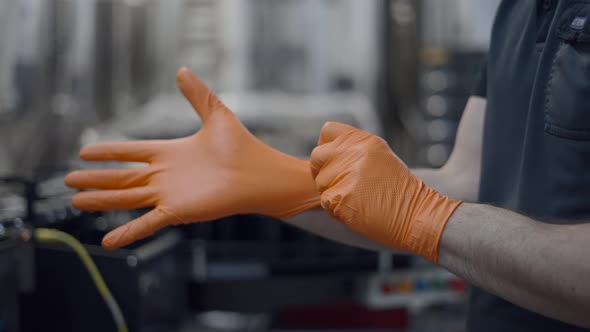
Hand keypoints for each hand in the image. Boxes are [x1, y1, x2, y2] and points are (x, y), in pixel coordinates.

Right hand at [65, 68, 319, 248]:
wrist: (259, 174)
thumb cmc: (242, 147)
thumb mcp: (215, 113)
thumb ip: (197, 94)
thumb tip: (182, 70)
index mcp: (169, 152)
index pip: (130, 152)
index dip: (107, 152)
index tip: (84, 152)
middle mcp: (165, 175)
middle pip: (121, 178)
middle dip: (95, 180)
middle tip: (69, 181)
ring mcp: (169, 194)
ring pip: (126, 198)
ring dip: (101, 201)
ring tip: (76, 201)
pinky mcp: (177, 210)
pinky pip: (147, 223)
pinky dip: (128, 232)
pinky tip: (107, 240)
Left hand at [310, 122, 460, 262]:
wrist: (418, 215)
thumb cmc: (400, 190)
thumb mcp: (380, 157)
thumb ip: (353, 150)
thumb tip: (326, 152)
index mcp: (363, 140)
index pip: (327, 131)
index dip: (327, 146)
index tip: (335, 160)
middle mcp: (353, 152)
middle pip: (317, 156)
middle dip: (322, 171)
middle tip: (341, 184)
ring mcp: (346, 174)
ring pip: (320, 182)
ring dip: (332, 193)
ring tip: (357, 199)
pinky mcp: (341, 197)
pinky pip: (325, 202)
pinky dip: (337, 210)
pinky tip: (357, 211)